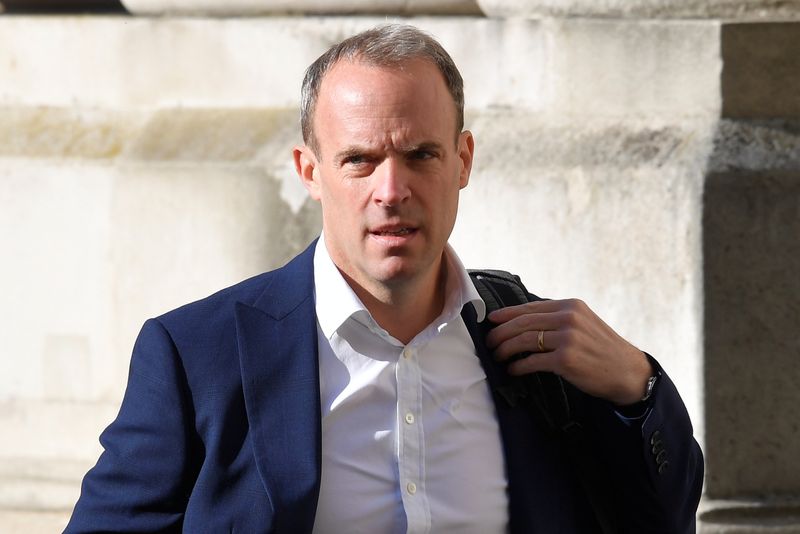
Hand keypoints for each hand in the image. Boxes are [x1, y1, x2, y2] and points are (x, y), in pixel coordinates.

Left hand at [485, 298, 652, 405]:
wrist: (628, 371)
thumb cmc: (602, 349)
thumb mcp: (583, 323)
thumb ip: (558, 318)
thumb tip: (523, 321)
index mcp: (571, 306)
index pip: (530, 308)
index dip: (506, 314)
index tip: (491, 321)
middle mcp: (568, 318)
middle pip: (522, 323)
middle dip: (501, 333)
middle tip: (489, 343)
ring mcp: (567, 338)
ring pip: (523, 340)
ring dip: (505, 349)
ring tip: (498, 356)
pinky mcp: (566, 359)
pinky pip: (532, 361)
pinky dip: (518, 366)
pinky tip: (513, 370)